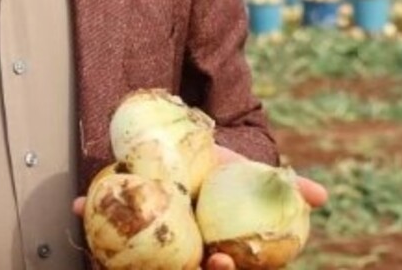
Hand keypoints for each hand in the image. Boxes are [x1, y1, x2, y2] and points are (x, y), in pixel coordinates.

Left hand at [72, 145, 327, 269]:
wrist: (181, 143)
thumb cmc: (219, 166)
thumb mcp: (251, 172)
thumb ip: (287, 187)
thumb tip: (322, 195)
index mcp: (208, 247)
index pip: (216, 269)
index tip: (221, 260)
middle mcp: (174, 248)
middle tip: (179, 259)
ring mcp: (145, 239)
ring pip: (133, 257)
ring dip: (117, 254)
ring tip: (106, 244)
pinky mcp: (118, 223)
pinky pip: (102, 223)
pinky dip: (89, 214)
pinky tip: (79, 205)